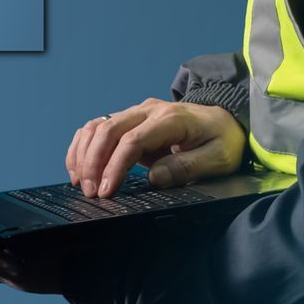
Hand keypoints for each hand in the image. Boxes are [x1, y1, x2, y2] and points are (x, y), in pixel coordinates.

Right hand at [66, 98, 244, 197]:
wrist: (225, 118)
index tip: (107, 190)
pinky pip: (97, 127)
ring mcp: (136, 112)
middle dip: (93, 162)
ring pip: (97, 125)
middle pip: (108, 130)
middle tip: (90, 192)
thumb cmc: (222, 140)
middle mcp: (148, 111)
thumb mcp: (218, 158)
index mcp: (170, 119)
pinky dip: (83, 145)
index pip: (133, 140)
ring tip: (81, 182)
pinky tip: (78, 167)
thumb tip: (154, 177)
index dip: (115, 166)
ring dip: (84, 154)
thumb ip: (186, 167)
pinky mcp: (129, 119)